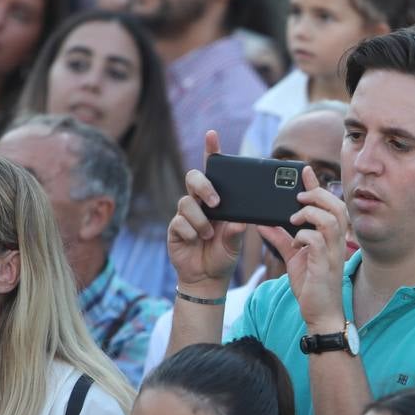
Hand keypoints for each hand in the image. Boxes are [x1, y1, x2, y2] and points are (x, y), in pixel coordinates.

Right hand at [168, 130, 247, 292]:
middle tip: (216, 202)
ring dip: (200, 220)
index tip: (212, 135)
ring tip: (208, 235)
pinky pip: (179, 222)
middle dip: (204, 186)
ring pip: (186, 202)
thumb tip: (239, 221)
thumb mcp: (235, 243)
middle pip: (193, 178)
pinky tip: (195, 241)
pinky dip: (191, 232)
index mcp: (218, 200)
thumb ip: (236, 232)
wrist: (206, 278)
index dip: (211, 152)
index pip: (214, 172)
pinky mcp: (175, 227)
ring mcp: (185, 214)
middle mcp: (200, 203)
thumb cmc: (223, 255)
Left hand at [255, 167, 350, 333]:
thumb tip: (262, 223)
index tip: (303, 170)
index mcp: (330, 237)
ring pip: (330, 220)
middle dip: (316, 195)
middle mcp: (335, 243)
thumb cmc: (311, 286)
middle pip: (336, 206)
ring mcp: (332, 254)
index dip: (316, 186)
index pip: (328, 205)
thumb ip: (279, 239)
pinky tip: (294, 242)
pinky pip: (317, 241)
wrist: (320, 315)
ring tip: (293, 218)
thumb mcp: (292, 257)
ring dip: (310, 214)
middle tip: (297, 196)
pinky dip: (304, 236)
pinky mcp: (325, 266)